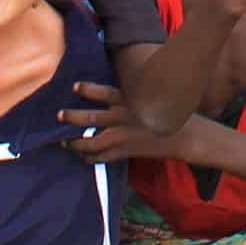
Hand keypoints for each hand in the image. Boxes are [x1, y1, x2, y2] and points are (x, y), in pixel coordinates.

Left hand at [59, 80, 188, 163]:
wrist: (186, 136)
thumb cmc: (168, 112)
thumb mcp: (151, 97)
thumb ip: (132, 95)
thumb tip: (113, 93)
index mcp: (130, 100)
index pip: (104, 92)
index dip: (87, 89)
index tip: (74, 87)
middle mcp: (124, 117)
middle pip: (91, 118)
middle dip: (72, 117)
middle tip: (59, 115)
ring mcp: (124, 136)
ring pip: (92, 142)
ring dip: (75, 142)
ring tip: (64, 141)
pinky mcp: (127, 152)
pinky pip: (103, 157)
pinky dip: (90, 158)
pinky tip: (83, 156)